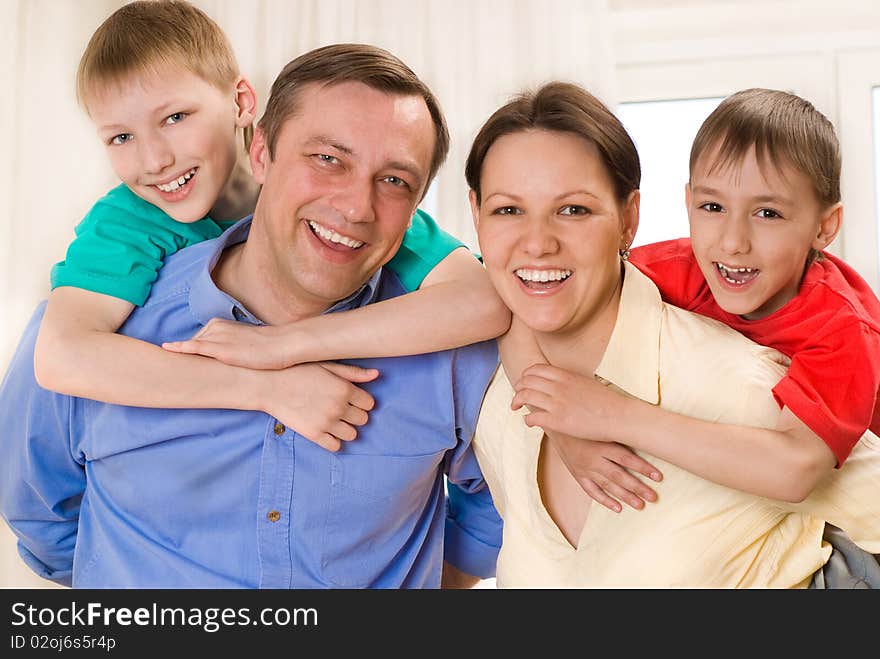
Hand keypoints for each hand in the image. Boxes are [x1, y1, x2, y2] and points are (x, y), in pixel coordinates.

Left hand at [163, 318, 297, 368]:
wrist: (284, 345)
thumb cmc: (270, 347)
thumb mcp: (246, 343)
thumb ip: (231, 347)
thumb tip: (227, 358)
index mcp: (221, 325)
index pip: (198, 338)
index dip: (190, 349)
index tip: (174, 354)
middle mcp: (216, 327)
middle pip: (192, 342)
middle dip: (183, 352)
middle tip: (170, 364)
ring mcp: (217, 337)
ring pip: (189, 345)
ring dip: (178, 352)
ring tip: (167, 365)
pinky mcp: (220, 349)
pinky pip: (194, 347)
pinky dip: (180, 348)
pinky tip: (167, 349)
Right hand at [261, 362, 377, 451]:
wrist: (268, 384)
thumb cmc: (298, 371)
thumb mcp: (326, 366)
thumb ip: (352, 373)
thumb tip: (377, 375)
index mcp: (344, 388)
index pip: (369, 404)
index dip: (361, 402)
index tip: (351, 399)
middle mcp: (339, 407)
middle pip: (363, 419)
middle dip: (354, 415)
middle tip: (341, 409)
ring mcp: (327, 422)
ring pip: (352, 435)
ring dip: (346, 428)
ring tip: (334, 421)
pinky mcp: (314, 435)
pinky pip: (335, 446)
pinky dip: (334, 441)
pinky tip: (327, 432)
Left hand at [511, 363, 622, 440]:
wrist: (619, 416)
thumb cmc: (605, 401)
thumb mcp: (584, 382)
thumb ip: (568, 381)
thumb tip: (557, 382)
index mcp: (565, 376)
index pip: (535, 369)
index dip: (525, 376)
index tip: (524, 383)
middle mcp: (558, 387)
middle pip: (526, 381)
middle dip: (518, 388)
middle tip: (517, 396)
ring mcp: (557, 404)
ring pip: (525, 396)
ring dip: (516, 401)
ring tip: (516, 407)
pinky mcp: (558, 421)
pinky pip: (533, 417)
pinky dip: (527, 419)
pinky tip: (530, 422)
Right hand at [547, 431, 661, 512]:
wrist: (556, 425)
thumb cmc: (583, 421)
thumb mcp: (600, 423)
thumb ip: (618, 430)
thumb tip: (643, 431)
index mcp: (602, 444)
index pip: (627, 458)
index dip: (643, 468)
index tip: (659, 477)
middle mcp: (594, 458)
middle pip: (619, 475)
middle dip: (638, 487)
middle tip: (653, 497)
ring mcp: (585, 468)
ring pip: (607, 486)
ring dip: (625, 496)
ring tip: (640, 505)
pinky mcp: (578, 475)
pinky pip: (592, 491)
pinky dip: (605, 500)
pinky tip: (618, 508)